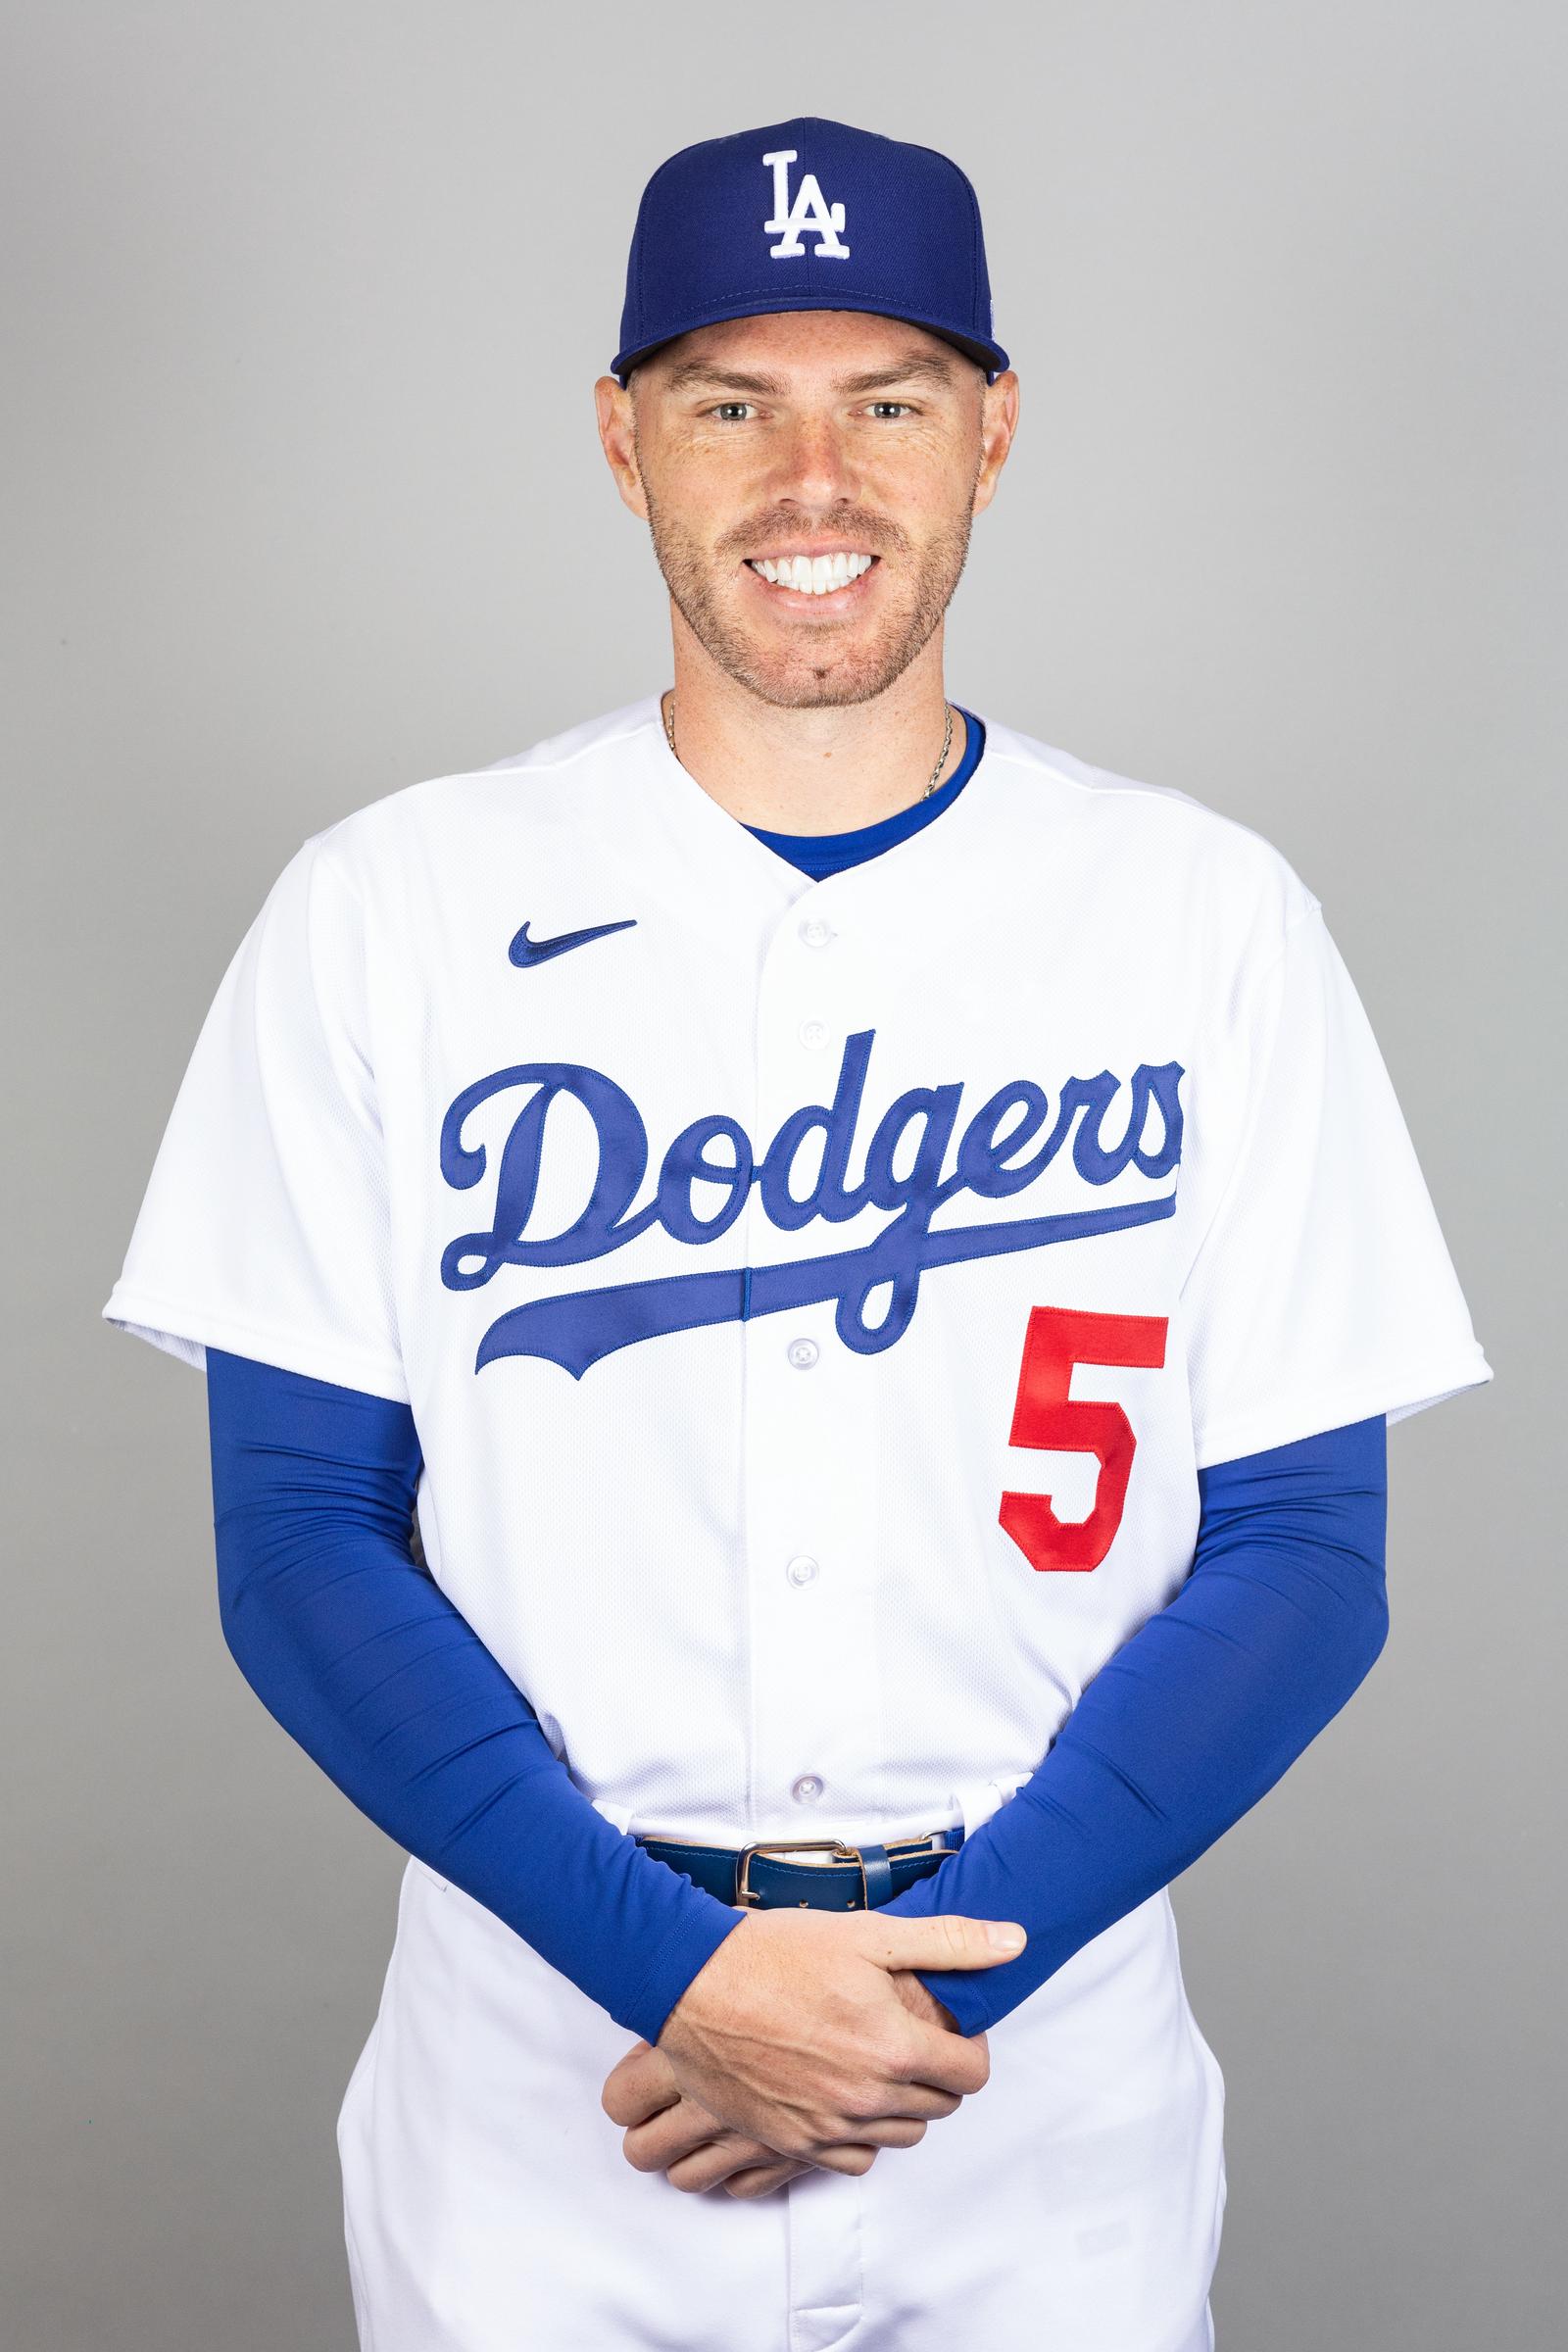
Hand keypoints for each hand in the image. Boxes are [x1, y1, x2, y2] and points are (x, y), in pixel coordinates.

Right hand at [602, 1913, 1013, 2188]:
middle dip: (937, 2070)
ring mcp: (828, 2127)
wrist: (691, 1985)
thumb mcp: (868, 1934)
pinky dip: (862, 2134)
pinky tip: (845, 2094)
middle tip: (910, 2034)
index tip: (951, 2027)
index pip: (972, 2074)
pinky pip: (855, 2159)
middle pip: (940, 2105)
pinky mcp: (791, 2143)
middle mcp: (866, 2099)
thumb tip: (1011, 1942)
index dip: (971, 2047)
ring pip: (901, 2134)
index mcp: (894, 2048)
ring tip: (876, 2059)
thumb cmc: (773, 1954)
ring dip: (902, 2103)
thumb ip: (948, 1943)